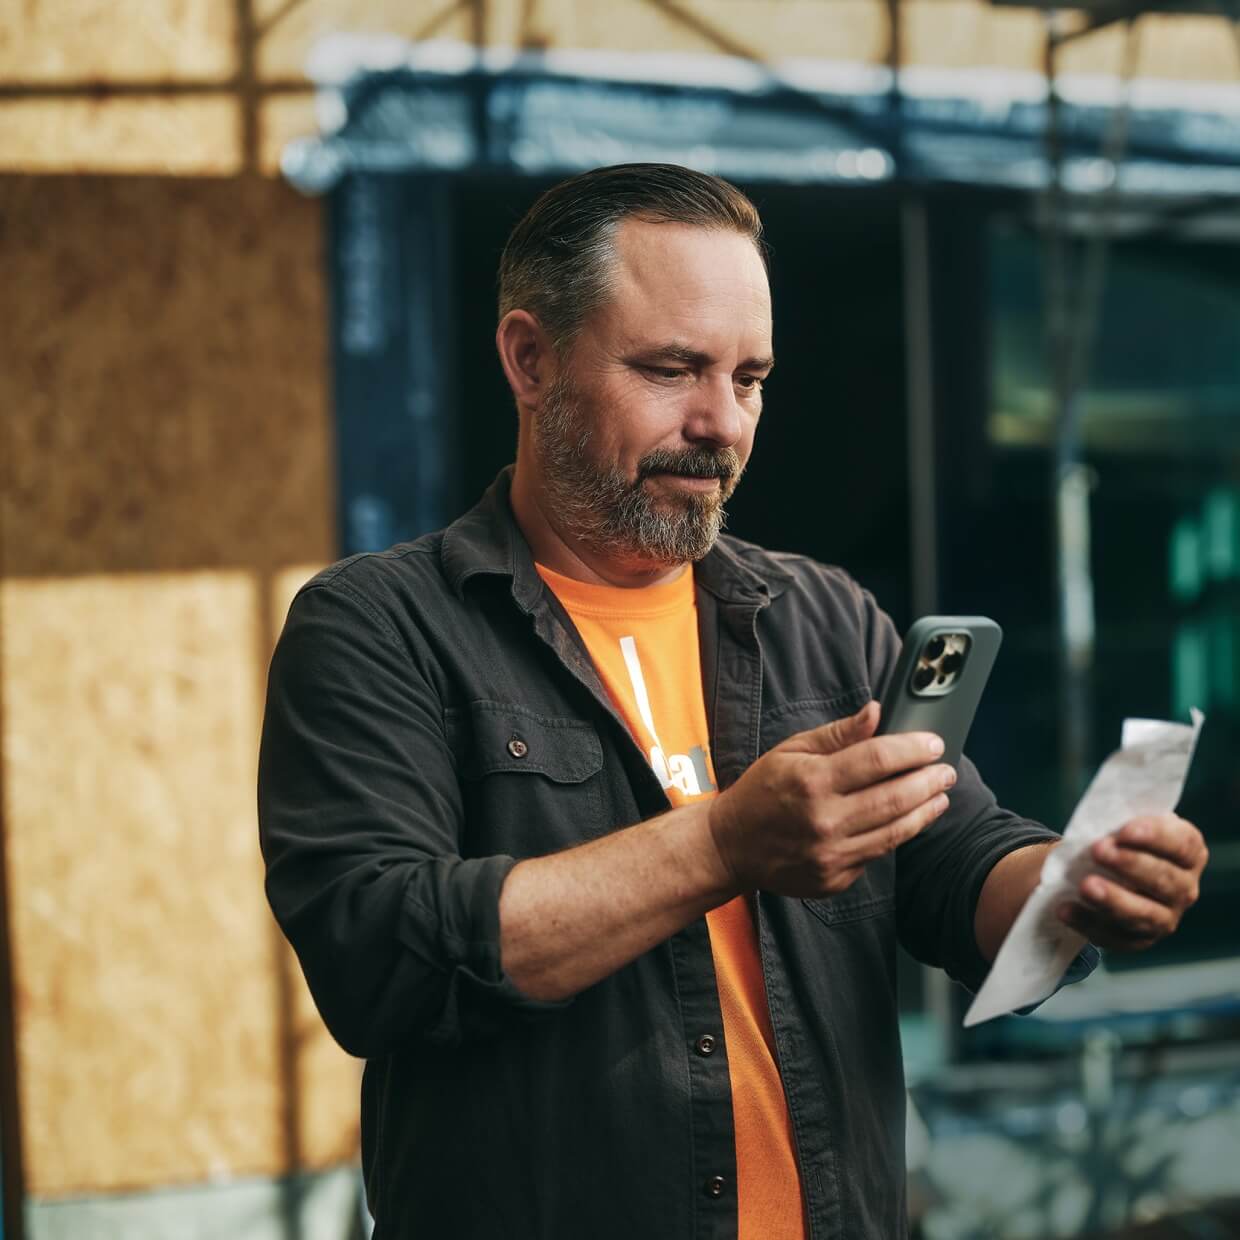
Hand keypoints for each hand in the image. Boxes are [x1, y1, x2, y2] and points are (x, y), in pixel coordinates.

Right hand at [706, 700, 954, 898]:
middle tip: (946, 771)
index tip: (933, 744)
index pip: (876, 759)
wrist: (731, 846)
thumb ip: (837, 734)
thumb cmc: (762, 791)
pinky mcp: (834, 880)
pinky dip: (895, 835)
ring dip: (924, 812)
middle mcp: (824, 820)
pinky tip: (906, 820)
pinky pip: (876, 854)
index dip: (911, 749)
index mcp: (811, 781)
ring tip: (940, 796)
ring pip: (895, 832)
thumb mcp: (791, 751)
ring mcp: (830, 855)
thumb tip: (876, 713)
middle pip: (894, 798)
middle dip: (929, 782)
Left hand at [1058, 813, 1207, 950]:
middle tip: (1098, 850)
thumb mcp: (1124, 826)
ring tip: (1085, 886)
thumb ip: (1121, 823)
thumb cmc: (1118, 841)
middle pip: (1164, 879)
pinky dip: (1087, 921)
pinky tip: (1064, 909)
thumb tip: (1102, 821)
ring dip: (1113, 899)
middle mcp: (1184, 889)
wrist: (1100, 872)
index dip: (1156, 837)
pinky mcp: (1137, 940)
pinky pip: (1114, 935)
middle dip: (1130, 864)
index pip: (1183, 845)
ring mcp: (1164, 918)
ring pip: (1144, 914)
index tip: (1125, 830)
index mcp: (1188, 855)